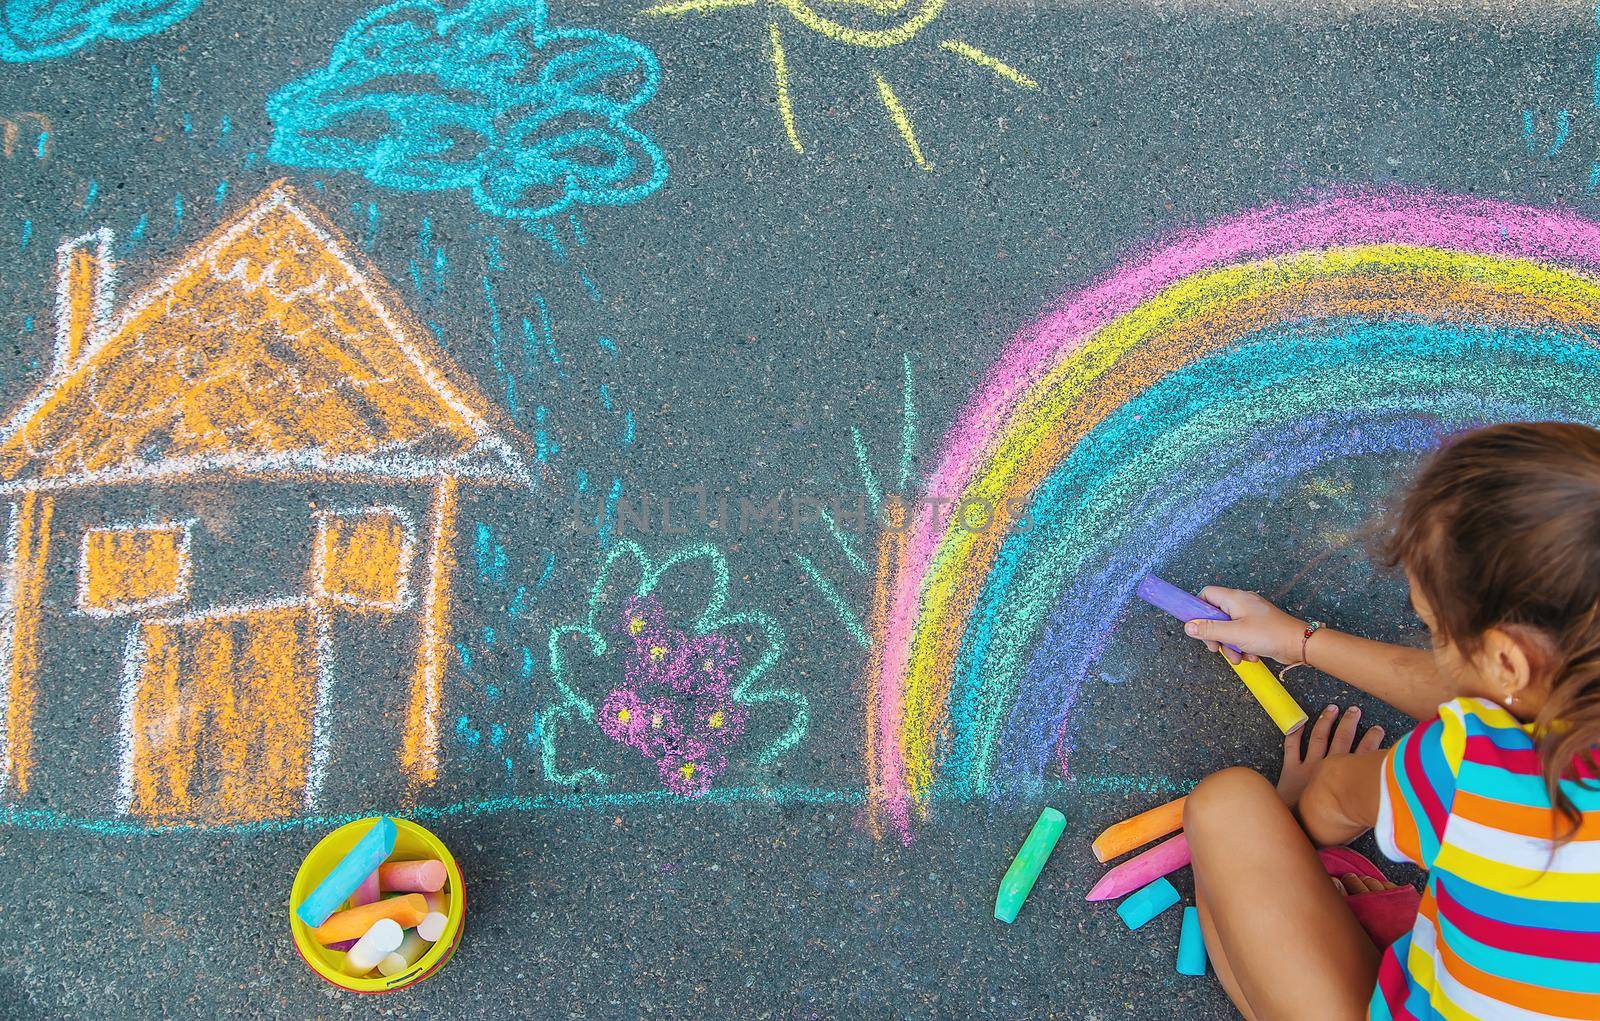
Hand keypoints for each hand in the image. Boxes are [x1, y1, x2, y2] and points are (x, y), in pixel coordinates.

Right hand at [1182, 586, 1305, 664]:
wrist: (1299, 644)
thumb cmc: (1269, 634)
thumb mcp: (1234, 634)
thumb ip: (1209, 630)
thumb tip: (1188, 626)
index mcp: (1234, 598)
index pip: (1207, 594)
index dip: (1198, 609)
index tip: (1197, 626)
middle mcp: (1241, 603)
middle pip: (1215, 615)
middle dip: (1215, 635)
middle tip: (1216, 647)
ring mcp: (1250, 615)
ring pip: (1228, 628)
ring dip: (1229, 645)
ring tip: (1237, 657)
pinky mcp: (1257, 626)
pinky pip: (1241, 635)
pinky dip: (1242, 647)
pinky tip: (1250, 656)